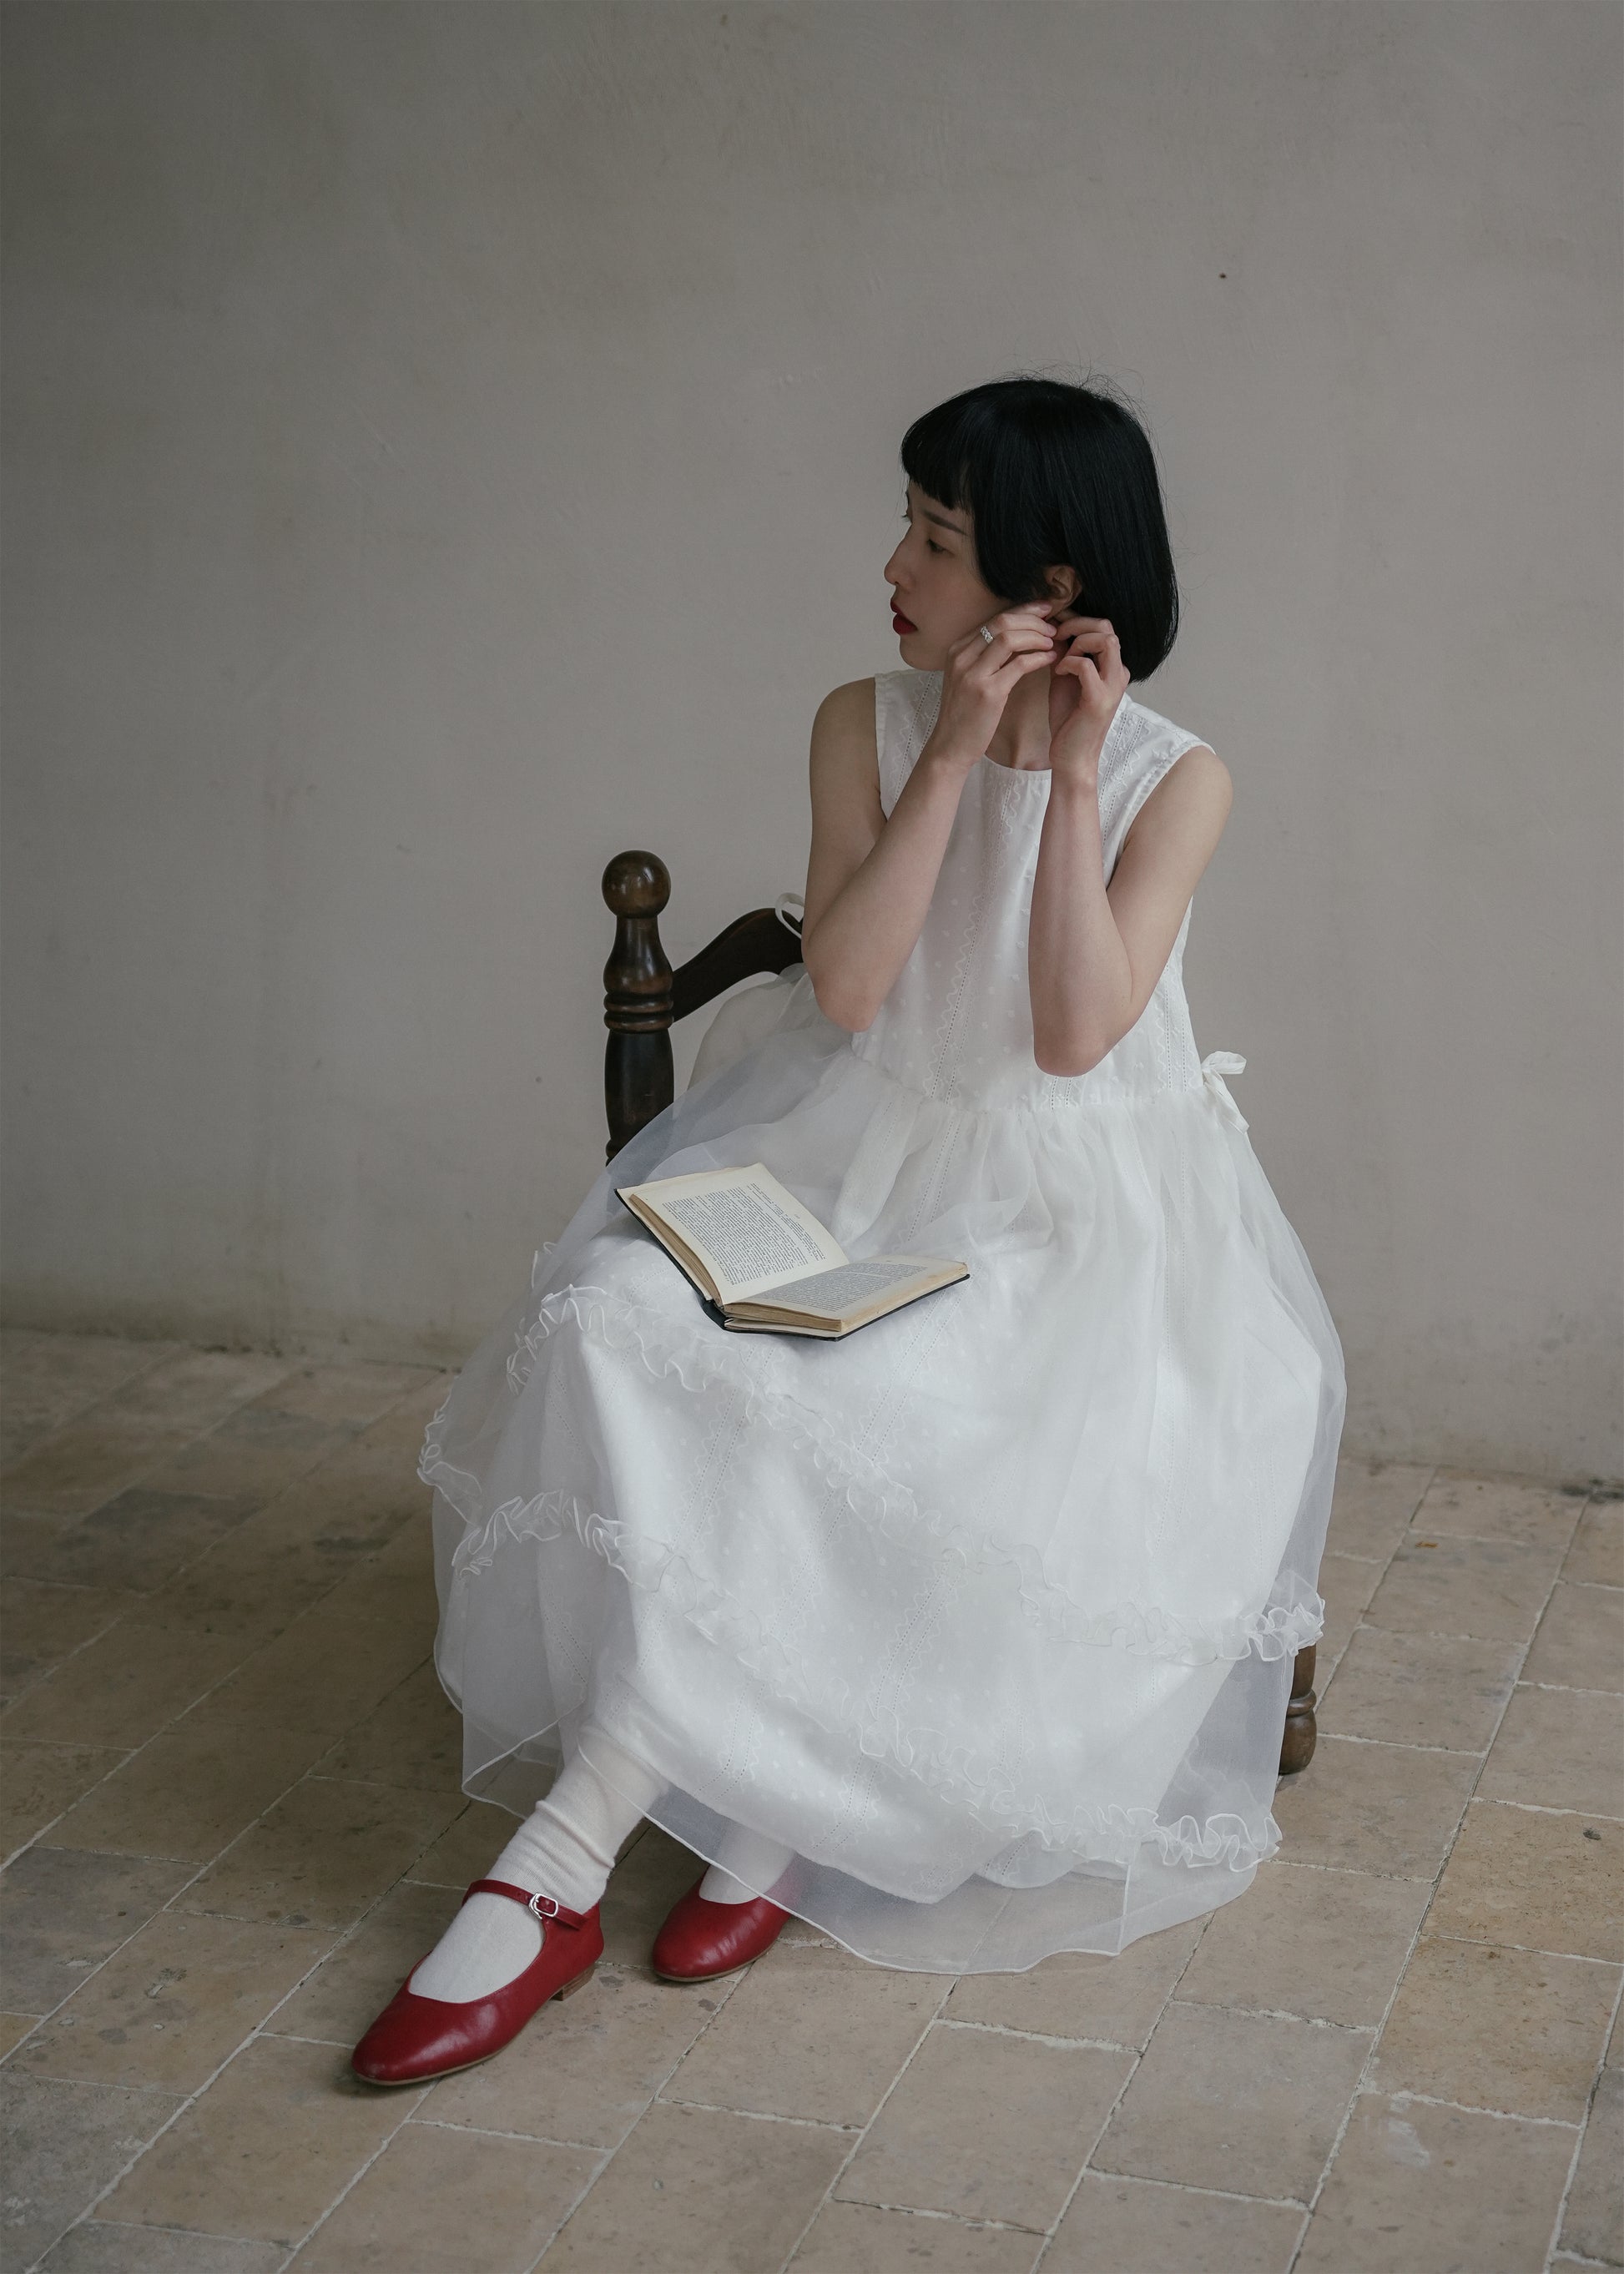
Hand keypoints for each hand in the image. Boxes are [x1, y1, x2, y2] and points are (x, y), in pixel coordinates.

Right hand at [923, 605, 1056, 772]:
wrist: (950, 746)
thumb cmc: (964, 715)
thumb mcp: (967, 679)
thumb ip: (984, 657)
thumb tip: (1015, 637)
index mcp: (957, 650)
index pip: (993, 619)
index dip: (1023, 611)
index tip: (1043, 611)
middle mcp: (962, 657)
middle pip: (1002, 622)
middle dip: (1032, 620)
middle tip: (1052, 626)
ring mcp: (973, 673)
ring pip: (1010, 638)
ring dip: (1037, 636)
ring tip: (1053, 641)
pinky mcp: (988, 692)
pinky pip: (1019, 664)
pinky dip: (1038, 658)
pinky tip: (1050, 659)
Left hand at [1047, 614, 1129, 781]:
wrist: (1071, 758)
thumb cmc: (1068, 721)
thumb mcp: (1066, 680)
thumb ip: (1065, 655)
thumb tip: (1054, 630)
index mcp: (1112, 668)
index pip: (1103, 627)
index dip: (1077, 620)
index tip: (1055, 627)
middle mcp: (1118, 674)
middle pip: (1107, 627)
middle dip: (1077, 624)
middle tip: (1056, 635)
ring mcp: (1112, 686)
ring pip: (1105, 640)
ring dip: (1077, 641)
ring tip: (1060, 656)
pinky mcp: (1099, 700)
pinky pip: (1086, 665)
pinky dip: (1068, 663)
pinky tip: (1057, 673)